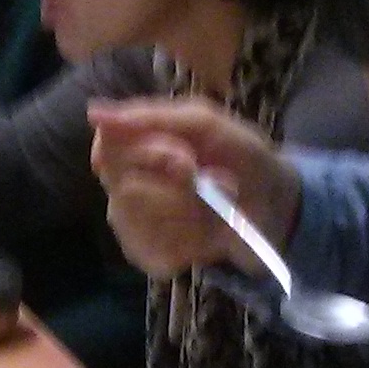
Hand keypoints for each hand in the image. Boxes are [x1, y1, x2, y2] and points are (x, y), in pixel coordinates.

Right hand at [86, 95, 299, 278]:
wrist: (276, 209)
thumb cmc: (243, 158)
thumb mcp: (208, 124)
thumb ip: (151, 117)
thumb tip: (92, 112)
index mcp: (137, 143)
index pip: (106, 148)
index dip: (146, 155)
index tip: (185, 157)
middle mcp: (125, 180)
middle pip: (123, 188)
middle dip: (180, 187)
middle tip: (216, 181)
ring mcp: (133, 222)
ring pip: (138, 224)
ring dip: (190, 215)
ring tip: (215, 207)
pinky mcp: (148, 255)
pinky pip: (152, 253)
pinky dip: (191, 243)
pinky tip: (207, 235)